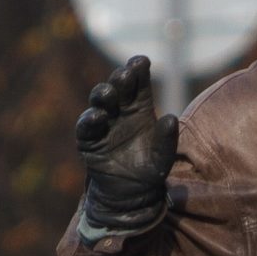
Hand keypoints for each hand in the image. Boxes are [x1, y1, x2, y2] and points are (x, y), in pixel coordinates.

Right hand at [74, 55, 178, 235]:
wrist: (130, 194)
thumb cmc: (149, 169)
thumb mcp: (163, 156)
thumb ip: (167, 139)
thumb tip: (171, 118)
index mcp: (140, 107)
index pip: (138, 81)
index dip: (138, 69)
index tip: (142, 61)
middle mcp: (120, 110)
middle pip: (117, 86)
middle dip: (120, 77)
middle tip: (126, 74)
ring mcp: (103, 123)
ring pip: (99, 101)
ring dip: (103, 94)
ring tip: (111, 94)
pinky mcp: (89, 140)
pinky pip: (86, 126)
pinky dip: (90, 120)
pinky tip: (99, 117)